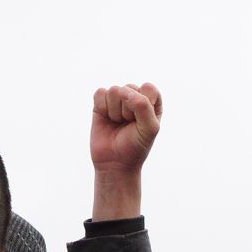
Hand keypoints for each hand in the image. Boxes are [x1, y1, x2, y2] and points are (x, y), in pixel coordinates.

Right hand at [89, 82, 162, 197]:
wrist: (115, 163)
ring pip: (114, 90)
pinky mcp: (101, 104)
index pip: (148, 88)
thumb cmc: (136, 146)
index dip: (143, 104)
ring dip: (115, 111)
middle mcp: (135, 97)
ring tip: (118, 123)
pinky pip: (100, 93)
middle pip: (129, 88)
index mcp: (151, 101)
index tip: (141, 122)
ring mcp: (117, 99)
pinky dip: (102, 108)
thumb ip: (143, 106)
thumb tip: (122, 91)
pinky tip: (107, 119)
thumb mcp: (149, 128)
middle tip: (128, 125)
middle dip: (127, 111)